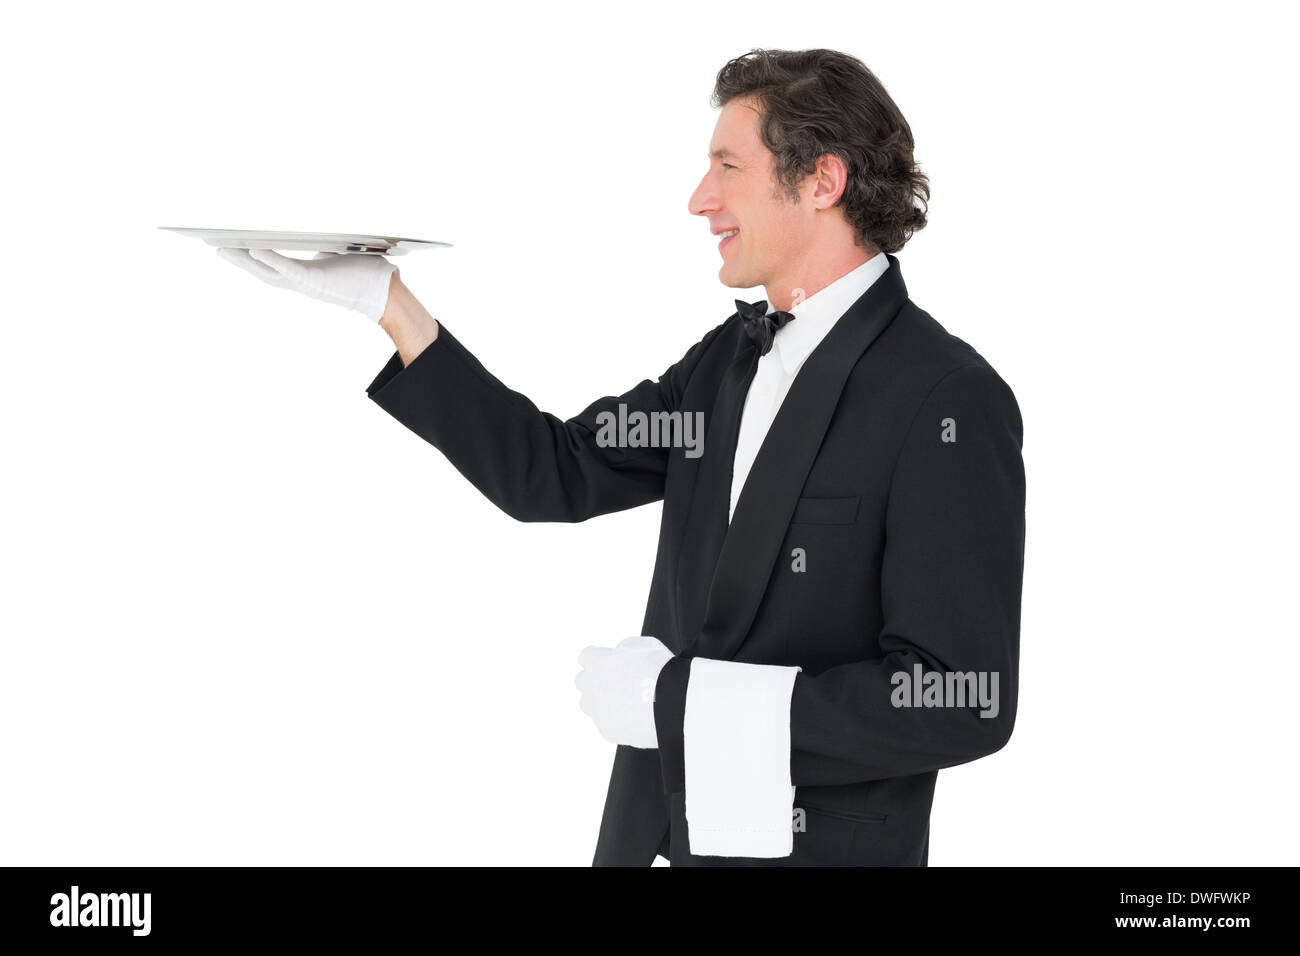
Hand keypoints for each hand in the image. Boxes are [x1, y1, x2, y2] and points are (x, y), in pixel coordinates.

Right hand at [217, 248, 398, 321]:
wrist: (383, 292)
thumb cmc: (364, 273)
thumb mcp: (335, 254)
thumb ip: (320, 246)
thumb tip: (314, 228)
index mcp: (303, 275)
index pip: (271, 267)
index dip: (251, 258)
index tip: (232, 247)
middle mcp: (301, 282)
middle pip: (261, 271)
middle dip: (237, 261)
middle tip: (216, 248)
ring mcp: (306, 284)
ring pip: (268, 272)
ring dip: (245, 261)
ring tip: (224, 249)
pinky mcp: (314, 281)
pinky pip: (288, 269)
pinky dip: (271, 260)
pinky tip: (255, 249)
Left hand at [575, 636, 673, 748]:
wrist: (674, 705)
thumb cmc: (663, 671)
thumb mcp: (645, 646)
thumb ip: (624, 648)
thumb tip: (618, 655)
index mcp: (600, 663)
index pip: (586, 656)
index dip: (598, 657)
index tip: (609, 661)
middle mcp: (593, 687)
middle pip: (582, 680)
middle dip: (594, 679)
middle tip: (614, 680)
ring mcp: (598, 710)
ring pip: (587, 704)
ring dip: (599, 700)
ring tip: (622, 700)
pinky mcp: (606, 730)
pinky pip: (603, 722)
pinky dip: (614, 719)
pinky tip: (633, 715)